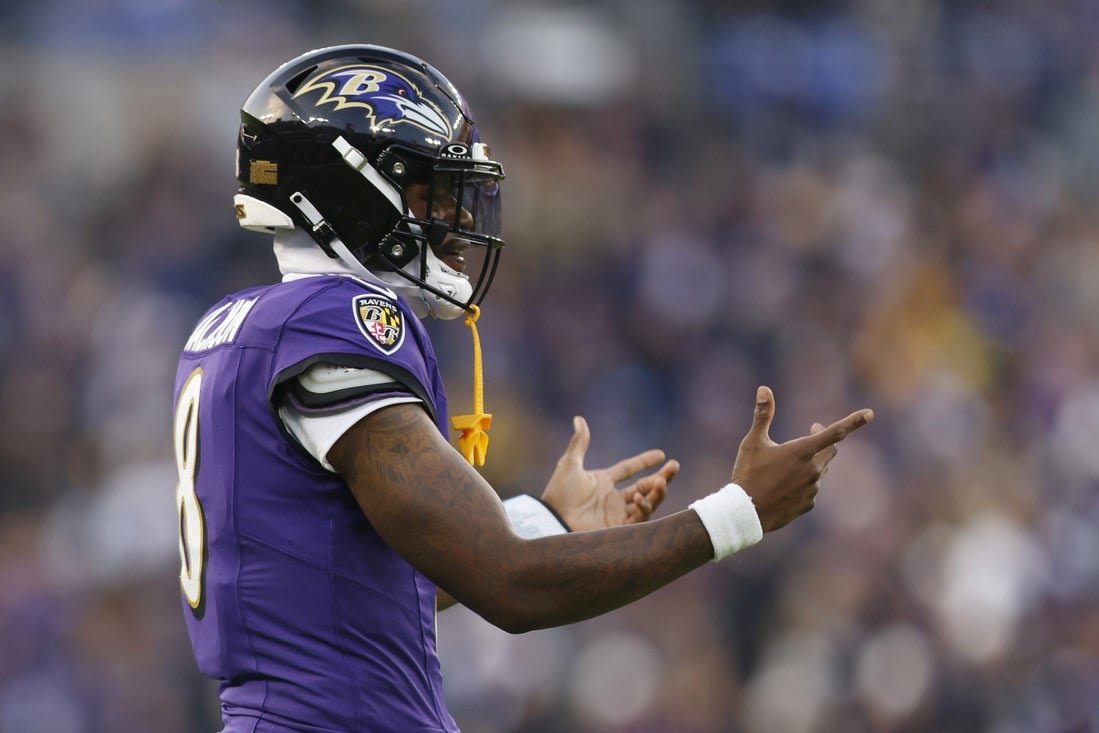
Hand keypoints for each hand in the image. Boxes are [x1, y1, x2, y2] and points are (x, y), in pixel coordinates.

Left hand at [541, 416, 678, 530]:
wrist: (555, 520)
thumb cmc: (559, 493)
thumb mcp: (570, 464)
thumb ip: (579, 443)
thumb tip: (578, 418)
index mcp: (603, 482)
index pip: (629, 470)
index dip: (644, 462)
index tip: (661, 454)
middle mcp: (613, 499)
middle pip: (645, 486)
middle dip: (662, 477)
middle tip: (675, 466)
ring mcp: (618, 514)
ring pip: (647, 502)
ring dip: (656, 492)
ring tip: (661, 481)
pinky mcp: (620, 529)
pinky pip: (639, 518)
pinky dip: (644, 507)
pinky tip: (640, 495)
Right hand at [731, 386, 873, 532]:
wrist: (745, 513)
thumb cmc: (748, 473)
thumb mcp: (753, 442)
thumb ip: (763, 415)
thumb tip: (764, 388)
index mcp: (802, 451)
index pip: (834, 432)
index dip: (854, 422)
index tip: (870, 414)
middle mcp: (812, 470)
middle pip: (831, 450)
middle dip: (824, 439)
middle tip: (812, 429)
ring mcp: (812, 489)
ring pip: (819, 470)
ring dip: (811, 463)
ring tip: (787, 464)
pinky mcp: (808, 504)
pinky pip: (811, 489)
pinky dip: (803, 482)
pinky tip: (785, 485)